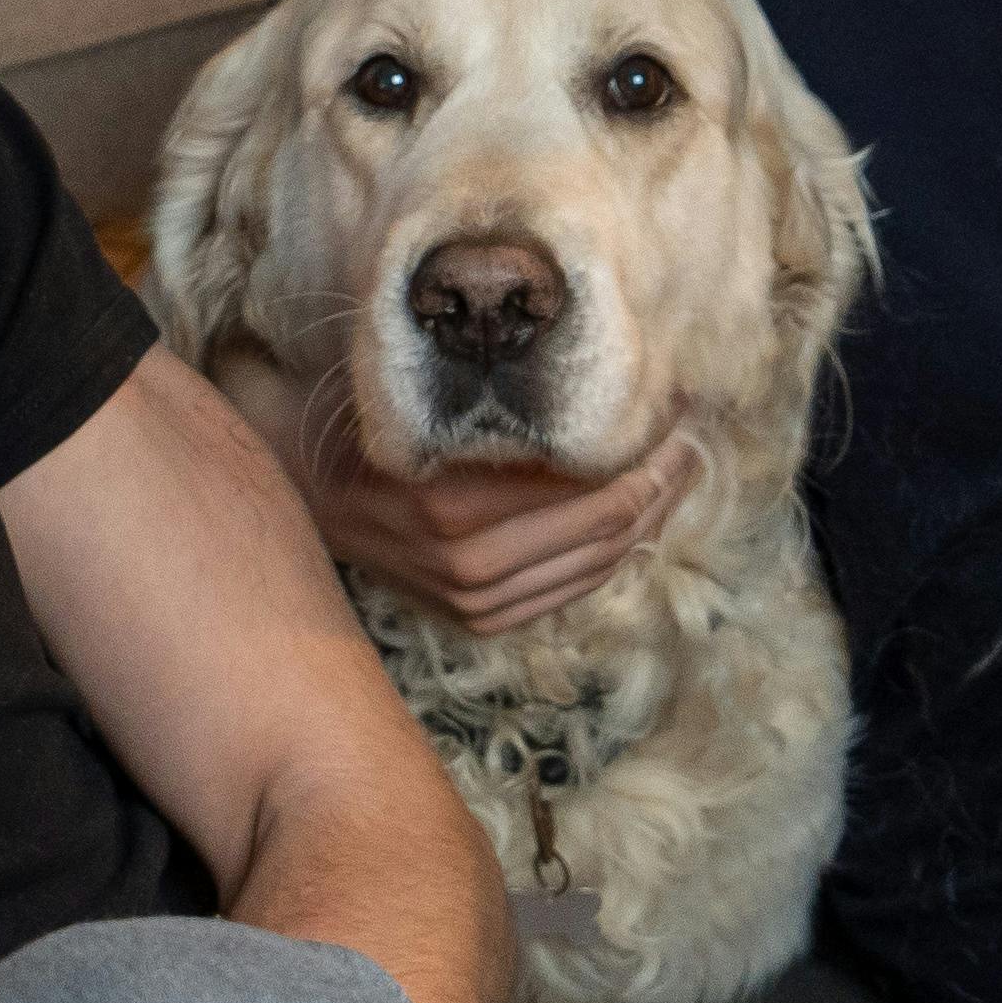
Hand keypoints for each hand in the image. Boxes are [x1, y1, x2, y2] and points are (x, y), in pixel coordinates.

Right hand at [295, 424, 702, 631]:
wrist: (304, 492)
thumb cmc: (369, 426)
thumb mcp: (428, 398)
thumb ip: (500, 406)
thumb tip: (600, 383)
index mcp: (459, 508)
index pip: (597, 486)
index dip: (653, 448)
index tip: (685, 406)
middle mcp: (472, 567)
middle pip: (610, 528)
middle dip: (666, 480)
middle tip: (697, 436)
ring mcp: (477, 601)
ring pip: (600, 564)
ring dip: (651, 518)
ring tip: (679, 470)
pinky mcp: (479, 619)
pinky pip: (572, 588)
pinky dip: (612, 552)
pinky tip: (635, 516)